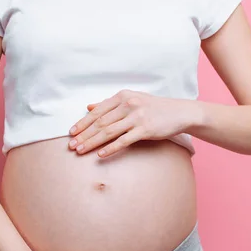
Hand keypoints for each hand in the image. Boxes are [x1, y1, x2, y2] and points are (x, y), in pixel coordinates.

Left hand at [68, 89, 191, 157]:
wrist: (179, 112)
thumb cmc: (153, 107)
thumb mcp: (131, 100)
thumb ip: (110, 104)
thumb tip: (89, 107)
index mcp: (122, 96)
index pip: (97, 112)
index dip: (82, 123)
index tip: (71, 133)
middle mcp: (128, 104)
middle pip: (100, 123)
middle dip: (83, 135)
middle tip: (71, 145)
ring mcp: (137, 117)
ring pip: (108, 132)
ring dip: (92, 142)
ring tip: (80, 150)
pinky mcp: (145, 129)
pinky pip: (124, 140)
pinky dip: (110, 148)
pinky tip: (100, 154)